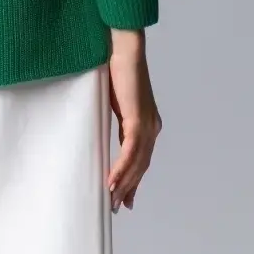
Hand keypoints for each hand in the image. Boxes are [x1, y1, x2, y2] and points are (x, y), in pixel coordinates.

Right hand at [106, 29, 161, 211]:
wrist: (122, 46)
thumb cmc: (114, 67)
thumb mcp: (113, 100)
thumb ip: (114, 118)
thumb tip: (102, 131)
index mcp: (147, 122)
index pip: (141, 158)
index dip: (133, 179)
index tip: (123, 196)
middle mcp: (152, 126)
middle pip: (141, 165)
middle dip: (129, 187)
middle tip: (116, 206)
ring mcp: (147, 124)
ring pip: (137, 163)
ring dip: (123, 183)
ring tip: (110, 200)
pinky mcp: (138, 119)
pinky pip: (131, 152)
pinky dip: (121, 169)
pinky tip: (111, 182)